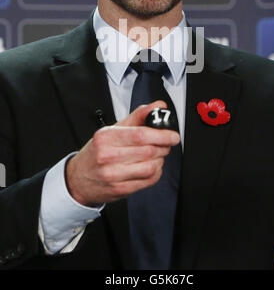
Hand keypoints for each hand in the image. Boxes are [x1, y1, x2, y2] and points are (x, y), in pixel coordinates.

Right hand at [65, 100, 179, 205]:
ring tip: (157, 155)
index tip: (173, 135)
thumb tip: (158, 106)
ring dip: (160, 160)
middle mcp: (108, 156)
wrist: (78, 179)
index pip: (140, 135)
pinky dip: (156, 173)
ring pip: (150, 167)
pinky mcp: (120, 189)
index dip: (162, 135)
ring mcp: (113, 174)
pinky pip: (148, 180)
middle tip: (165, 143)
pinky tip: (152, 167)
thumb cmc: (97, 151)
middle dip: (163, 146)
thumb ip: (138, 116)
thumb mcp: (113, 129)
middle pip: (148, 151)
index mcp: (106, 137)